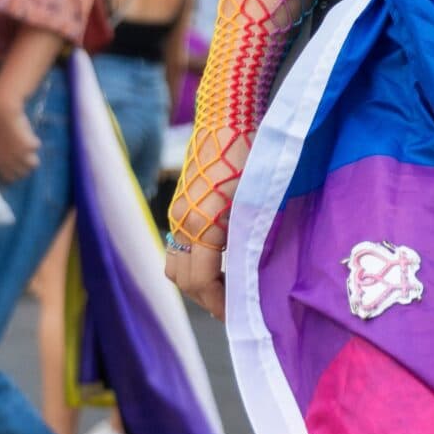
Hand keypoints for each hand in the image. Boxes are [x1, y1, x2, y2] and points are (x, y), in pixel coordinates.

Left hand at [0, 97, 38, 182]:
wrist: (1, 111)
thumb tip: (2, 164)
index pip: (8, 178)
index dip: (13, 174)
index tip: (16, 168)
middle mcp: (6, 162)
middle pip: (23, 174)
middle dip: (24, 166)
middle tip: (23, 156)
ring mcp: (19, 155)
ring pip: (33, 164)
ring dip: (32, 156)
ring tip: (28, 148)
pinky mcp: (29, 146)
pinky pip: (36, 147)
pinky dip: (33, 141)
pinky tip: (26, 134)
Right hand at [164, 131, 246, 319]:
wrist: (228, 117)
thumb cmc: (251, 157)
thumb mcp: (259, 202)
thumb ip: (252, 239)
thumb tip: (257, 276)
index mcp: (201, 225)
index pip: (200, 281)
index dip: (220, 304)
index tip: (242, 315)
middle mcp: (182, 221)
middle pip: (181, 278)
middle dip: (207, 298)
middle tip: (236, 309)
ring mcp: (177, 212)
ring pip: (175, 263)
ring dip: (196, 282)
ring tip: (227, 290)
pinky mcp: (180, 204)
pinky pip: (178, 245)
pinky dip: (194, 261)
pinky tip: (220, 263)